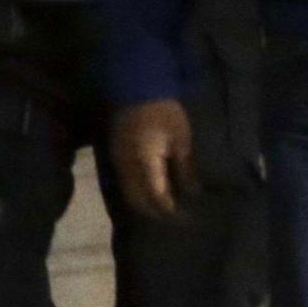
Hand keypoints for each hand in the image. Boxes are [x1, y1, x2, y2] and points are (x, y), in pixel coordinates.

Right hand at [111, 100, 199, 218]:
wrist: (136, 87)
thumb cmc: (164, 112)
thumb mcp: (181, 140)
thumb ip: (185, 169)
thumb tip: (192, 193)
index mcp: (145, 165)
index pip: (157, 198)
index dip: (172, 212)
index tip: (188, 218)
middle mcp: (127, 169)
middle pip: (139, 202)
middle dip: (156, 213)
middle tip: (176, 218)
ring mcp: (118, 163)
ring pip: (129, 194)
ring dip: (145, 204)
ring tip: (164, 207)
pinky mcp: (115, 156)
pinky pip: (125, 183)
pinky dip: (138, 192)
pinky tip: (151, 190)